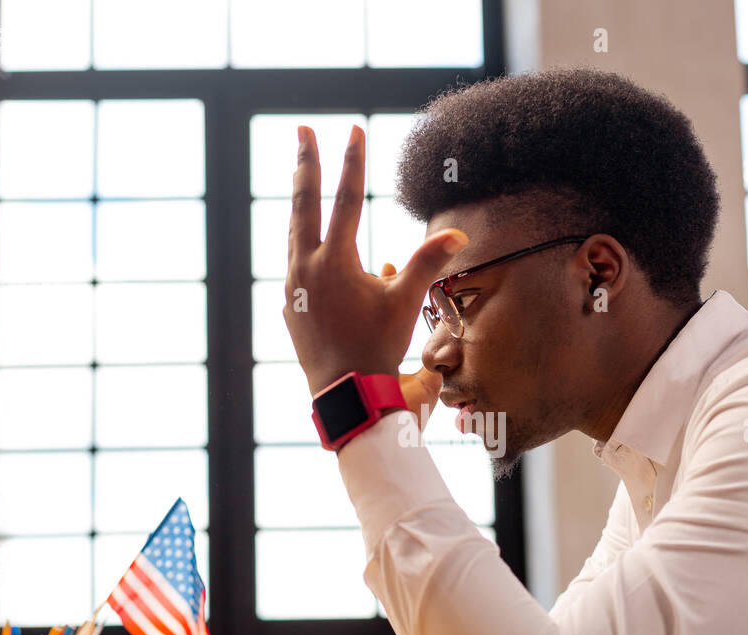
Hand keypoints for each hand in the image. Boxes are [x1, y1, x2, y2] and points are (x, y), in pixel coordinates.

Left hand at [283, 124, 467, 396]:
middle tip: (302, 129)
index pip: (345, 199)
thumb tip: (458, 233)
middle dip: (305, 163)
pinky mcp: (289, 304)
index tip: (353, 130)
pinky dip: (303, 245)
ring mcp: (293, 286)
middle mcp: (306, 267)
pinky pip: (296, 264)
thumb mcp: (405, 301)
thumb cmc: (377, 346)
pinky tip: (309, 243)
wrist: (346, 392)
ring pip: (294, 232)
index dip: (352, 162)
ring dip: (301, 202)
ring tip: (301, 175)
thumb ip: (425, 261)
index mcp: (333, 262)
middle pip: (304, 203)